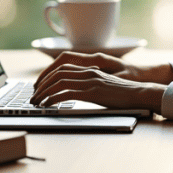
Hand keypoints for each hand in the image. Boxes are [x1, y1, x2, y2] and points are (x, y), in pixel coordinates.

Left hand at [29, 63, 164, 111]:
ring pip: (59, 82)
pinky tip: (47, 106)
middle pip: (57, 73)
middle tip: (32, 96)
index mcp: (90, 68)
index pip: (62, 67)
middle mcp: (88, 71)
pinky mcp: (93, 92)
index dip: (47, 75)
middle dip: (41, 84)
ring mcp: (90, 81)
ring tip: (35, 103)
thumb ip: (91, 83)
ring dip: (44, 93)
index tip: (39, 86)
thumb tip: (75, 91)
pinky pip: (67, 93)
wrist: (139, 93)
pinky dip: (53, 99)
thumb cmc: (124, 92)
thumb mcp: (104, 84)